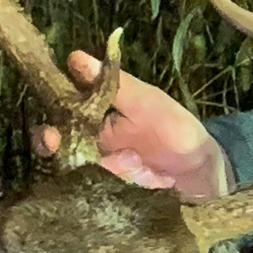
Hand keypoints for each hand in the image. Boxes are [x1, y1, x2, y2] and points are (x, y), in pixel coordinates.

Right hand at [32, 50, 227, 200]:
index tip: (51, 134)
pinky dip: (130, 184)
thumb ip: (113, 84)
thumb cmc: (175, 127)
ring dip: (113, 169)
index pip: (59, 123)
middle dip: (65, 157)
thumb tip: (76, 57)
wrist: (204, 168)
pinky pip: (109, 193)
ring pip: (87, 176)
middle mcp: (92, 149)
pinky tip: (152, 178)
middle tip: (79, 157)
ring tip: (138, 162)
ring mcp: (104, 174)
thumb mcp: (147, 101)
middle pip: (61, 156)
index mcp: (94, 121)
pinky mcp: (118, 195)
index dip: (47, 131)